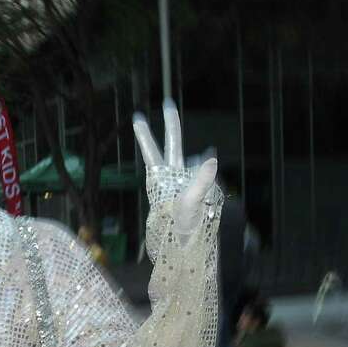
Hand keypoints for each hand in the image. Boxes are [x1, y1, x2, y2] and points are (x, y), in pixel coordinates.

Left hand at [132, 100, 217, 236]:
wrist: (187, 244)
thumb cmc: (181, 227)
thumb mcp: (189, 204)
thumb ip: (200, 182)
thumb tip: (211, 159)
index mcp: (163, 178)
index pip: (153, 152)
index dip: (145, 136)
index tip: (136, 117)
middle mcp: (173, 176)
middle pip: (173, 145)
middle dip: (172, 125)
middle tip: (167, 102)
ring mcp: (185, 182)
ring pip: (193, 160)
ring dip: (197, 158)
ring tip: (198, 163)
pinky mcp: (197, 188)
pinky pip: (205, 174)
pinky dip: (208, 170)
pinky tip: (210, 167)